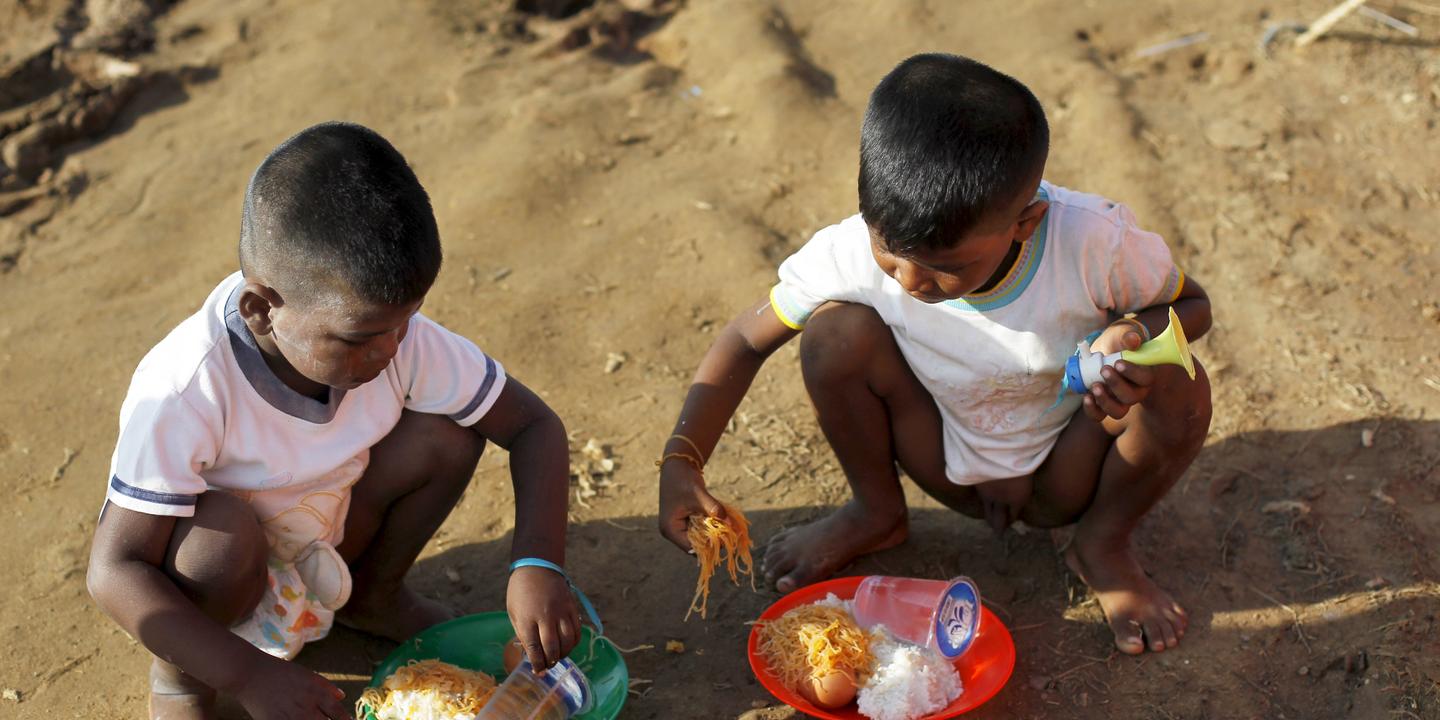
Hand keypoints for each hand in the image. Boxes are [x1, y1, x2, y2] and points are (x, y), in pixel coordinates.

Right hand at [234, 654, 350, 718]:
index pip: (339, 713)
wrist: (251, 675)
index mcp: (317, 692)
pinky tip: (298, 719)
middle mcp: (307, 707)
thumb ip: (326, 687)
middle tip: (327, 719)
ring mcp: (292, 717)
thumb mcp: (307, 675)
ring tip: (311, 718)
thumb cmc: (280, 672)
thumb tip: (341, 697)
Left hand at [507, 566, 580, 669]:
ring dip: (563, 653)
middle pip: (552, 647)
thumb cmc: (520, 591)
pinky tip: (568, 645)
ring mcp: (560, 611)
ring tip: (558, 656)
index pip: (534, 648)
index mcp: (526, 618)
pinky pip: (577, 630)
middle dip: (550, 661)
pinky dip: (574, 642)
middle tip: (548, 665)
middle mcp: (545, 616)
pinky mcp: (571, 607)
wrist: (537, 566)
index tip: (538, 670)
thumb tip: (531, 653)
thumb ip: (522, 632)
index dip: (537, 663)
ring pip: (567, 641)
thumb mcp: (513, 612)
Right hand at [657, 457, 724, 550]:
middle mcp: (672, 531)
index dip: (708, 546)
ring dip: (712, 533)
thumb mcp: (698, 495)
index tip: (725, 540)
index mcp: (670, 529)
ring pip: (699, 537)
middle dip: (712, 540)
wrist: (678, 465)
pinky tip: (722, 521)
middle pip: (695, 545)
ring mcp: (679, 526)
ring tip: (727, 528)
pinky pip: (700, 529)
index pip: (691, 547)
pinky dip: (710, 525)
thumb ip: (713, 509)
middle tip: (730, 535)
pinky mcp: (685, 520)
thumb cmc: (683, 480)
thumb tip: (730, 523)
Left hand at [1082, 324, 1154, 420]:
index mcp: (1145, 375)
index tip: (1118, 362)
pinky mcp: (1103, 404)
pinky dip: (1092, 409)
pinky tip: (1086, 397)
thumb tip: (1132, 340)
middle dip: (1116, 385)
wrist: (1106, 347)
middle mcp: (1135, 391)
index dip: (1132, 372)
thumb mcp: (1125, 333)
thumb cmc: (1119, 340)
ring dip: (1105, 401)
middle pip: (1131, 397)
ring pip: (1118, 412)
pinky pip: (1099, 415)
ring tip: (1095, 386)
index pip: (1145, 378)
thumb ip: (1129, 335)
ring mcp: (1119, 400)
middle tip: (1104, 370)